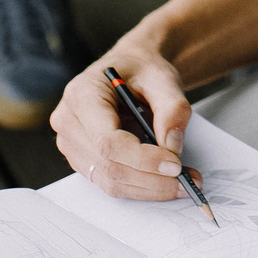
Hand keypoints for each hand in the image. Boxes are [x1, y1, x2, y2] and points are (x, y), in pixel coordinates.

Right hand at [49, 41, 195, 199]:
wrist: (131, 70)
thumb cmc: (141, 70)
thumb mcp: (163, 78)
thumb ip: (172, 108)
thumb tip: (172, 146)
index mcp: (82, 94)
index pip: (108, 140)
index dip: (142, 159)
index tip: (174, 165)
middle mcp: (69, 122)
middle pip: (109, 166)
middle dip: (152, 179)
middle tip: (187, 181)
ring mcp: (72, 144)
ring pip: (110, 181)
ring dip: (149, 188)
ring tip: (183, 182)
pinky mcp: (83, 160)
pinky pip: (112, 183)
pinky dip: (142, 186)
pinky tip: (165, 180)